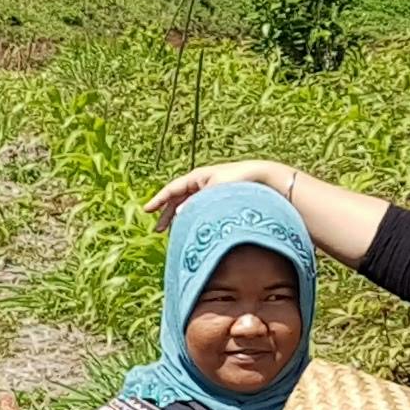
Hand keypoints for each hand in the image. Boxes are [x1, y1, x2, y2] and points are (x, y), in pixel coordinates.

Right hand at [142, 159, 294, 221]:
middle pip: (177, 199)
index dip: (158, 200)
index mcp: (197, 177)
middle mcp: (201, 182)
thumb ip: (195, 204)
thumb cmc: (239, 182)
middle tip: (157, 230)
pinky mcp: (218, 199)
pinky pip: (198, 208)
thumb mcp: (214, 192)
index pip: (172, 189)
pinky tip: (190, 228)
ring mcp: (209, 190)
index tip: (146, 210)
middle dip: (166, 214)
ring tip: (172, 233)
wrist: (263, 177)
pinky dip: (191, 217)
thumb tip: (178, 215)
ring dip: (178, 218)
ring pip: (187, 205)